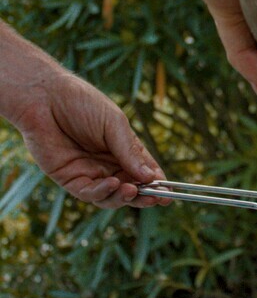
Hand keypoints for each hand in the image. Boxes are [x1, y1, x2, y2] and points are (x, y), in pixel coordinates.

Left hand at [14, 68, 167, 208]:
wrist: (45, 98)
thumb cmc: (81, 103)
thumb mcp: (114, 124)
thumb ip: (129, 151)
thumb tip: (151, 176)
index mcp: (122, 148)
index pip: (143, 171)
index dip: (156, 183)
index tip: (169, 193)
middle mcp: (107, 164)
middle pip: (130, 188)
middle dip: (144, 196)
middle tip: (157, 199)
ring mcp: (89, 173)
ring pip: (110, 196)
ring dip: (124, 197)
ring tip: (133, 190)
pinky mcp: (69, 179)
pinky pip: (89, 193)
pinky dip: (103, 192)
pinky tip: (113, 183)